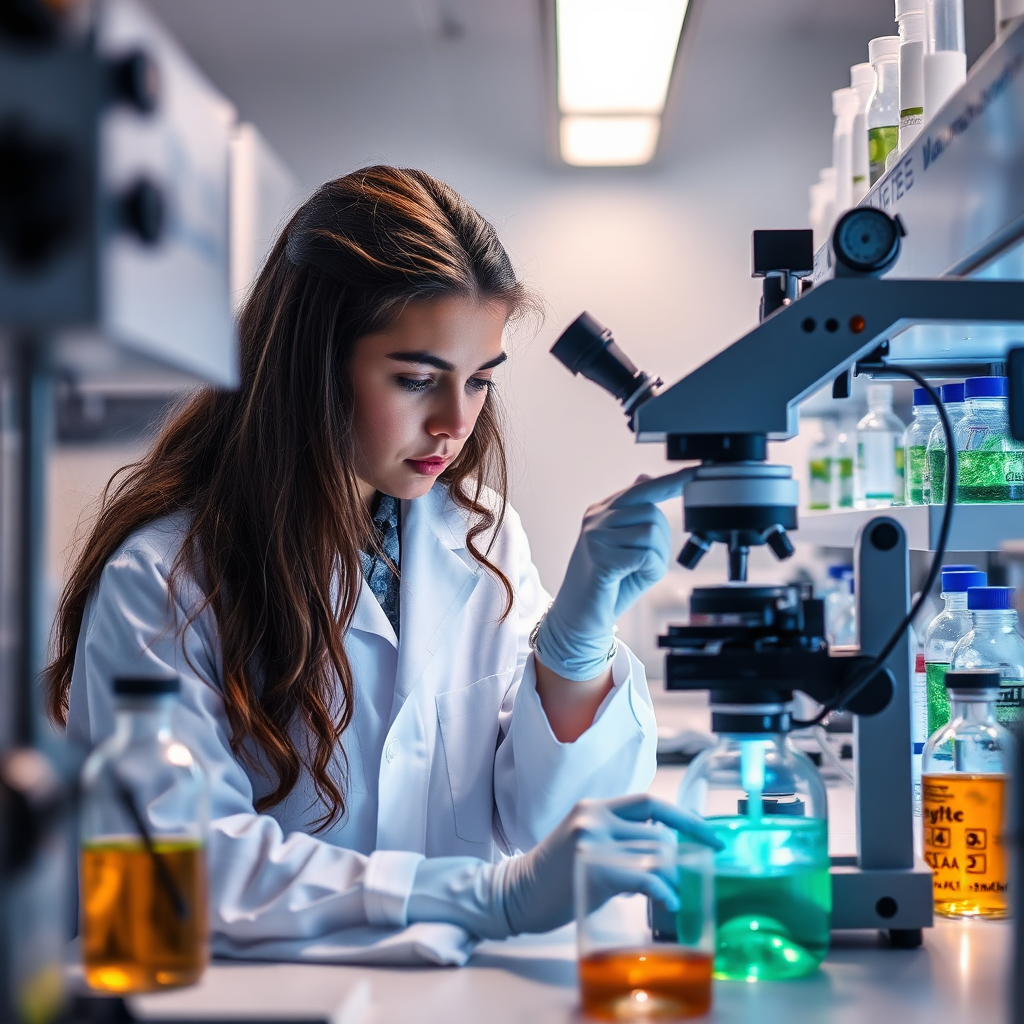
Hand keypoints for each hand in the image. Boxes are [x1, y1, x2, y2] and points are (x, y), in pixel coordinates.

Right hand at [501, 793, 720, 935]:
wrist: (516, 894)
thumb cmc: (554, 876)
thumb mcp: (586, 844)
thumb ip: (618, 841)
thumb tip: (663, 859)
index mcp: (596, 807)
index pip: (651, 803)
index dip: (686, 819)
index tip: (711, 838)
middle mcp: (595, 816)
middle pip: (659, 834)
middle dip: (679, 861)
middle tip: (684, 883)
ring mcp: (593, 840)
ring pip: (656, 854)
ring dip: (674, 879)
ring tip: (674, 896)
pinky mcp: (593, 866)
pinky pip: (644, 876)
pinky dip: (663, 891)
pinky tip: (669, 903)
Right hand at [535, 468, 694, 679]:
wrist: (578, 618)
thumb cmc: (605, 585)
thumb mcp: (626, 546)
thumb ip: (637, 516)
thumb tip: (645, 477)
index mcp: (601, 511)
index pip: (642, 489)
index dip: (671, 482)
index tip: (696, 472)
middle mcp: (596, 518)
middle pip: (652, 513)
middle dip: (661, 543)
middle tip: (642, 565)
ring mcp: (596, 535)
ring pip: (652, 534)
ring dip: (654, 560)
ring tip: (633, 573)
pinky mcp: (601, 556)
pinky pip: (646, 556)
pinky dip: (649, 571)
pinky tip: (630, 579)